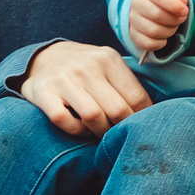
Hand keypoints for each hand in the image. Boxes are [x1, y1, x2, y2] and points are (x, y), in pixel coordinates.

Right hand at [21, 40, 153, 137]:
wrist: (41, 58)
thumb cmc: (82, 68)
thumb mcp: (106, 64)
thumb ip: (126, 84)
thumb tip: (154, 115)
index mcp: (108, 58)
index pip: (136, 97)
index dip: (143, 119)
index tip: (142, 128)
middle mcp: (87, 66)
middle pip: (117, 110)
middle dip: (121, 129)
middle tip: (120, 136)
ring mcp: (64, 79)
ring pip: (93, 116)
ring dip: (100, 131)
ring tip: (101, 133)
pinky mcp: (43, 92)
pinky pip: (65, 120)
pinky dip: (76, 130)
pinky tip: (79, 127)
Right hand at [127, 0, 191, 54]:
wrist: (145, 7)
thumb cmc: (161, 0)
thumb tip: (183, 2)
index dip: (174, 5)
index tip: (184, 11)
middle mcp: (137, 4)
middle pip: (158, 15)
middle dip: (175, 20)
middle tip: (181, 19)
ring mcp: (133, 21)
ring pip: (155, 31)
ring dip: (170, 31)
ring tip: (172, 26)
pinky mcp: (134, 36)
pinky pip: (150, 44)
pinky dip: (161, 42)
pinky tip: (164, 36)